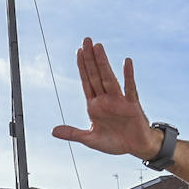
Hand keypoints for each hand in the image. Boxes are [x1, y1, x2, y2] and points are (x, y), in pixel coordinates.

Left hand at [52, 39, 160, 158]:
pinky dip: (128, 75)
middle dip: (90, 59)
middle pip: (96, 75)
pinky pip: (130, 88)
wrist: (136, 148)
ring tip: (98, 46)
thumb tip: (53, 131)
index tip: (78, 52)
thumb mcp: (90, 139)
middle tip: (86, 40)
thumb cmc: (114, 142)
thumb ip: (73, 133)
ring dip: (103, 63)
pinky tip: (126, 62)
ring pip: (109, 78)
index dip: (82, 67)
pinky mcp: (132, 105)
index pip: (86, 82)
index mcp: (95, 106)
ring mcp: (119, 100)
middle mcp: (106, 99)